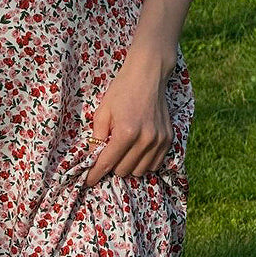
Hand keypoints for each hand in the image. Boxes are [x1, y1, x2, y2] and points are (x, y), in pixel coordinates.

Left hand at [84, 46, 175, 186]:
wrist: (147, 75)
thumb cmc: (122, 90)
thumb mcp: (103, 111)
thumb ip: (97, 137)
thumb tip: (92, 158)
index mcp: (126, 132)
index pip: (108, 163)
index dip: (95, 174)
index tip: (87, 181)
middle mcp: (145, 140)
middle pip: (123, 171)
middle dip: (112, 165)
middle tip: (108, 152)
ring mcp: (159, 141)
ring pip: (140, 171)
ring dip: (128, 165)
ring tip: (122, 149)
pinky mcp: (168, 140)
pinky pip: (154, 164)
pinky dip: (143, 162)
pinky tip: (136, 149)